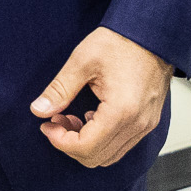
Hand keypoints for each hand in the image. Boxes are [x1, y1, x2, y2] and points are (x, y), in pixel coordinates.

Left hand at [32, 26, 172, 166]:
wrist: (152, 33)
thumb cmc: (121, 42)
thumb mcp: (82, 61)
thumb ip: (60, 89)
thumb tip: (39, 110)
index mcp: (122, 110)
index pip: (86, 148)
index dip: (60, 142)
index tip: (47, 125)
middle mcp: (138, 124)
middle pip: (97, 158)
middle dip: (70, 144)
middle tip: (56, 120)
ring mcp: (146, 125)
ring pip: (110, 156)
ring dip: (86, 143)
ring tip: (72, 117)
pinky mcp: (148, 121)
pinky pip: (122, 145)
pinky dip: (102, 139)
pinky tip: (92, 116)